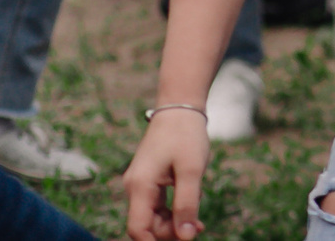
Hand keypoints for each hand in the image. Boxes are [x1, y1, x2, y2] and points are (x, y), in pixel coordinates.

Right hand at [123, 107, 210, 239]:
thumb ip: (187, 204)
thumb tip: (186, 237)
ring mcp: (140, 184)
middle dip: (170, 231)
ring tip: (199, 222)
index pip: (138, 229)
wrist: (180, 108)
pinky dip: (173, 210)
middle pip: (146, 224)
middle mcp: (135, 187)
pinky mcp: (149, 180)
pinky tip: (192, 207)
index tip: (182, 240)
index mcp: (140, 186)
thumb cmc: (186, 135)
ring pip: (153, 216)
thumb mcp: (192, 170)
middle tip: (199, 228)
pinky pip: (157, 204)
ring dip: (174, 222)